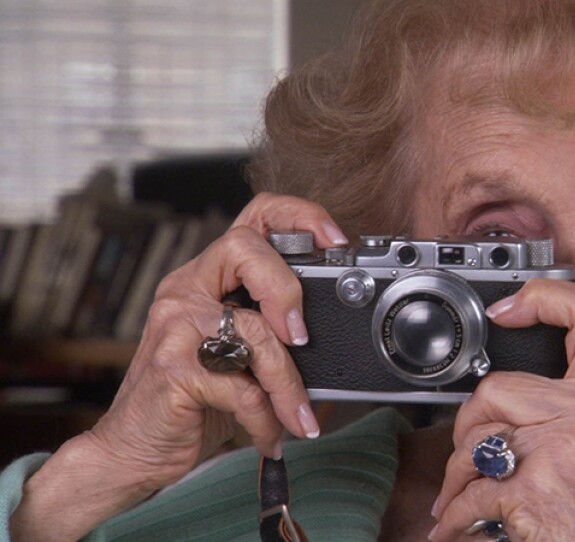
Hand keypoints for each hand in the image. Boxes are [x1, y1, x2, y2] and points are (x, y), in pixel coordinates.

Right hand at [11, 193, 347, 540]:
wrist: (133, 451)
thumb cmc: (193, 402)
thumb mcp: (237, 357)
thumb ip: (271, 333)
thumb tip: (336, 333)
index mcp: (206, 280)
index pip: (253, 218)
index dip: (299, 216)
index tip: (335, 241)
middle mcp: (186, 291)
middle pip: (245, 248)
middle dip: (286, 289)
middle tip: (302, 339)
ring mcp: (175, 326)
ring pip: (254, 330)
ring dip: (288, 385)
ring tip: (300, 417)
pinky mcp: (173, 369)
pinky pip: (242, 387)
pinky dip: (266, 419)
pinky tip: (270, 437)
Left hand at [429, 279, 574, 540]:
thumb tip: (519, 385)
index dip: (548, 296)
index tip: (508, 307)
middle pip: (498, 387)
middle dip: (473, 424)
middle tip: (477, 455)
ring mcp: (562, 449)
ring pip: (475, 437)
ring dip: (460, 474)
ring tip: (468, 494)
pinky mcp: (533, 488)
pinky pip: (470, 490)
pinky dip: (456, 515)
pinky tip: (459, 524)